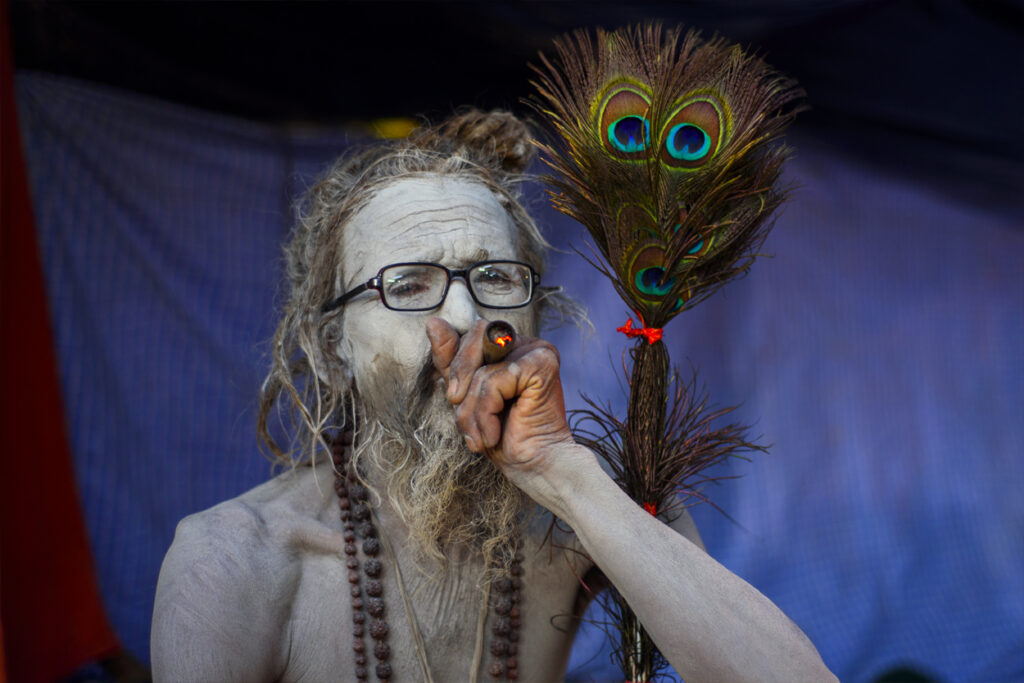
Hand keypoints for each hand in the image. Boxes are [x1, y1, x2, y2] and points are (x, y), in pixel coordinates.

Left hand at [425, 318, 578, 485]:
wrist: (532, 466)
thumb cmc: (501, 434)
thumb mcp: (466, 395)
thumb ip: (451, 360)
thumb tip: (433, 322)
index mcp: (512, 346)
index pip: (472, 333)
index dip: (456, 363)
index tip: (455, 398)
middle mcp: (528, 343)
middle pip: (477, 334)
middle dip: (460, 376)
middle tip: (458, 407)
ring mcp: (538, 350)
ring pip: (482, 368)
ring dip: (471, 410)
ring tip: (479, 435)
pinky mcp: (543, 364)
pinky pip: (494, 382)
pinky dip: (485, 413)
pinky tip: (493, 434)